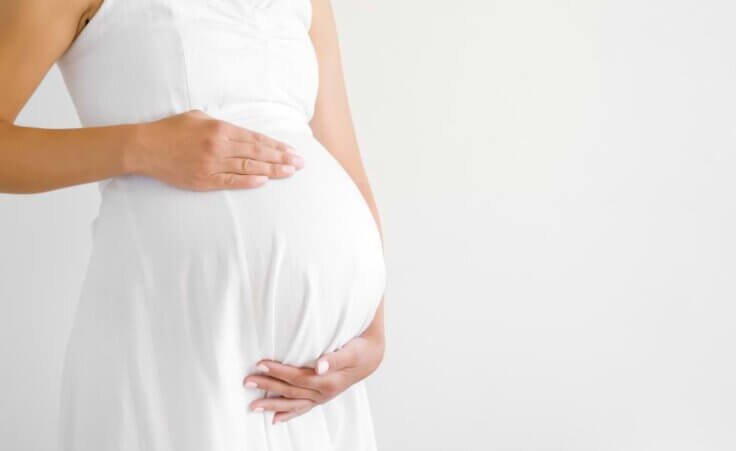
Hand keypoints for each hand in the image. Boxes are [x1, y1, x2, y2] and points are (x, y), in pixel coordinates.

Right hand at [127, 109, 304, 190]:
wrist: (145, 147)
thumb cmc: (171, 129)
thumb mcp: (198, 117)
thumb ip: (221, 124)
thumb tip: (240, 132)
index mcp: (219, 129)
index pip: (255, 139)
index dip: (275, 145)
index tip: (292, 150)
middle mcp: (218, 146)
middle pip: (257, 153)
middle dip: (281, 158)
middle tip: (300, 163)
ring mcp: (211, 164)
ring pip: (248, 167)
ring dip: (272, 170)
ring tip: (290, 172)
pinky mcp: (203, 179)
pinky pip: (231, 181)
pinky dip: (249, 181)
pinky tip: (264, 181)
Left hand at [242, 330, 384, 423]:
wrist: (372, 357)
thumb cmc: (362, 349)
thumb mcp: (353, 350)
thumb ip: (336, 358)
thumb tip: (319, 365)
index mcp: (328, 380)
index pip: (297, 376)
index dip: (277, 370)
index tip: (260, 363)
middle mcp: (323, 392)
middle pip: (290, 390)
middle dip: (268, 386)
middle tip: (247, 381)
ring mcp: (322, 397)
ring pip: (293, 403)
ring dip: (272, 404)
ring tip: (253, 406)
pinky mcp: (322, 397)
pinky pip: (303, 408)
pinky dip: (289, 414)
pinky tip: (276, 420)